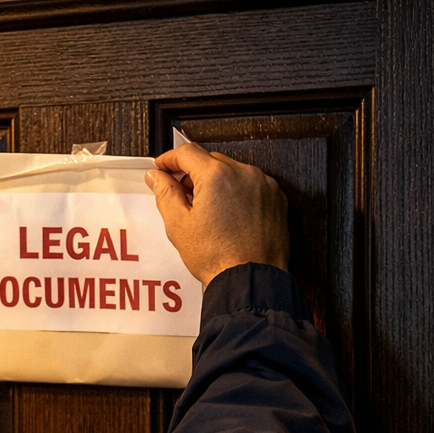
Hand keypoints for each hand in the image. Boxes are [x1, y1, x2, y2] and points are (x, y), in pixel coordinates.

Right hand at [146, 142, 288, 286]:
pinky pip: (251, 186)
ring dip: (218, 185)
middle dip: (194, 176)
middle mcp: (243, 174)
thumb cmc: (219, 258)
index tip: (163, 167)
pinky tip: (230, 218)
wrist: (250, 279)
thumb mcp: (178, 225)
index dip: (170, 159)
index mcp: (217, 176)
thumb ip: (165, 193)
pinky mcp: (276, 199)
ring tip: (210, 215)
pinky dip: (238, 195)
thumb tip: (157, 177)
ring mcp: (263, 185)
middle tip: (184, 199)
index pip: (187, 152)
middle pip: (210, 161)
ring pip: (232, 173)